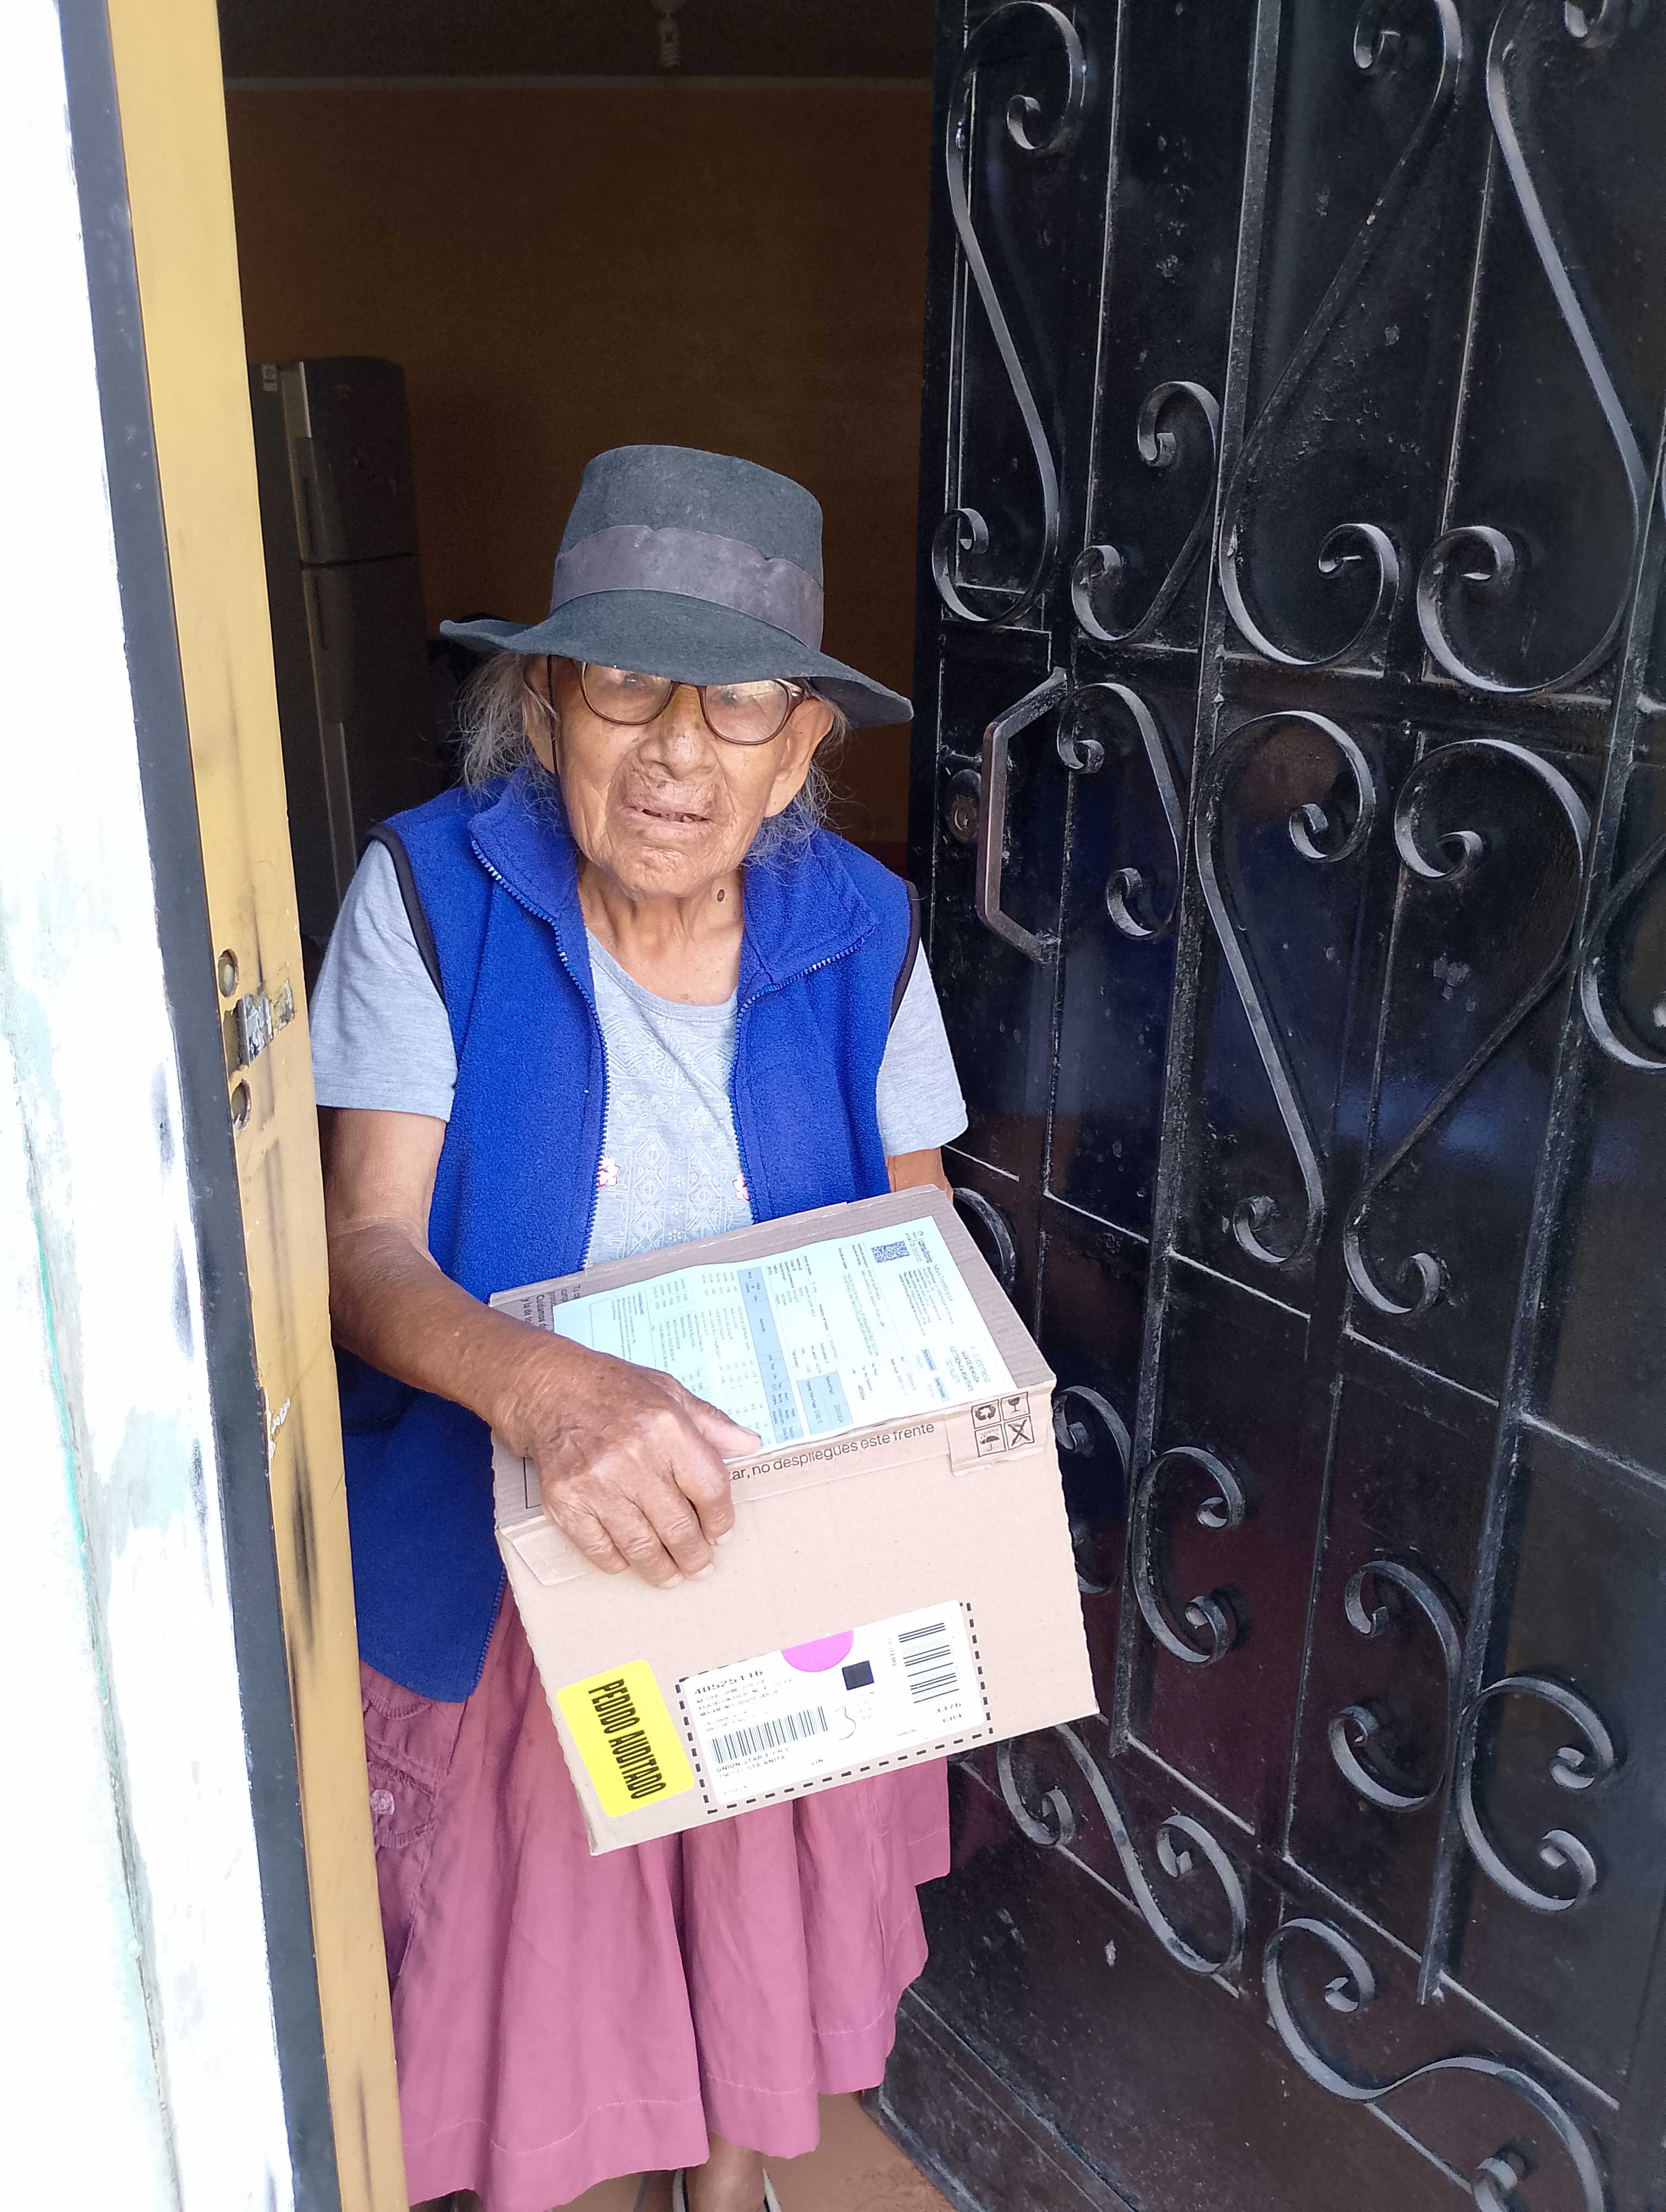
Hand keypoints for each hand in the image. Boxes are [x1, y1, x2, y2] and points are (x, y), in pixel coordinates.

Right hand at [502, 1335, 759, 1585]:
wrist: (550, 1390)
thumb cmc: (615, 1391)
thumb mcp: (670, 1392)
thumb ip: (712, 1422)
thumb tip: (750, 1445)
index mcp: (667, 1428)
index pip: (709, 1489)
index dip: (721, 1519)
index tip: (721, 1533)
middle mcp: (633, 1458)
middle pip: (678, 1527)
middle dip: (695, 1555)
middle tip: (700, 1565)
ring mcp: (596, 1484)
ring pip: (641, 1547)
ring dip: (661, 1569)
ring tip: (671, 1575)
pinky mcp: (565, 1502)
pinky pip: (600, 1549)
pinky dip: (619, 1562)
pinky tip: (629, 1560)